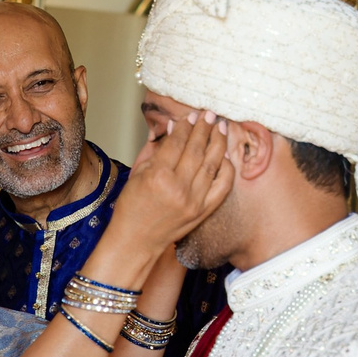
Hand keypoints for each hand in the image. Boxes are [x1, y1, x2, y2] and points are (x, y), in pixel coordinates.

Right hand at [107, 110, 234, 254]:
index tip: (190, 116)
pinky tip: (225, 156)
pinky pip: (222, 186)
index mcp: (158, 176)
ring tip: (220, 128)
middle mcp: (178, 187)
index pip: (177, 143)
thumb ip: (156, 150)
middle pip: (197, 149)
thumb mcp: (136, 175)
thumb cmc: (131, 209)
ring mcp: (194, 200)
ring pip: (213, 164)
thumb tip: (172, 128)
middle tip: (209, 115)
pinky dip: (226, 169)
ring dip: (218, 142)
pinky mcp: (203, 211)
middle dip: (204, 128)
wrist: (136, 241)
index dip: (185, 126)